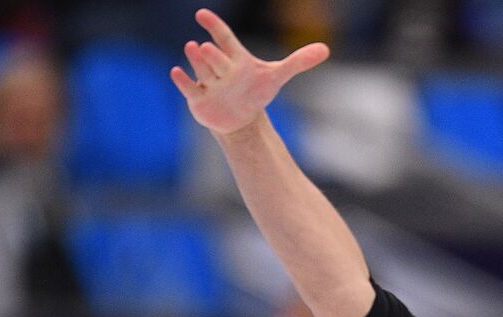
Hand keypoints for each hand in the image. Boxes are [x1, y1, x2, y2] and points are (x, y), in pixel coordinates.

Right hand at [169, 8, 328, 135]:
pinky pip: (189, 89)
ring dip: (196, 61)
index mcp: (235, 58)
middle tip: (206, 45)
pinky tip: (177, 72)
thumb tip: (326, 49)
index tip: (202, 14)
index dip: (215, 27)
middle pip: (215, 58)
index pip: (225, 38)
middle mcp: (219, 67)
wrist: (240, 116)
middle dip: (211, 54)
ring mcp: (208, 82)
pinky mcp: (199, 99)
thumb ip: (299, 61)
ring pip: (201, 70)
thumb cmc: (255, 91)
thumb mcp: (277, 76)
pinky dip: (184, 82)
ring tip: (193, 48)